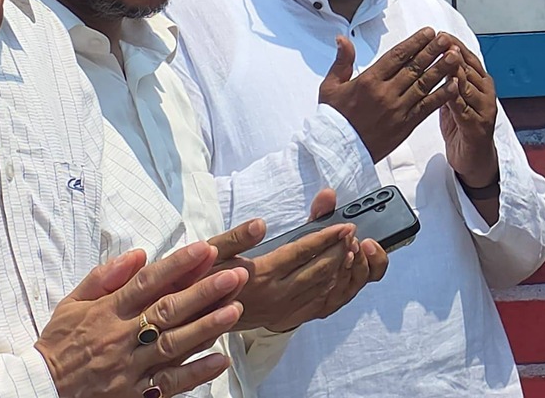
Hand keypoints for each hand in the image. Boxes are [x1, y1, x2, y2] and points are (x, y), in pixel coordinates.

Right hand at [35, 242, 247, 397]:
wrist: (39, 390)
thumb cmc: (59, 344)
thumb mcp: (71, 304)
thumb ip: (103, 277)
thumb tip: (139, 253)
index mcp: (107, 312)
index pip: (146, 283)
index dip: (178, 265)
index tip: (206, 249)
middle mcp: (120, 338)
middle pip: (167, 311)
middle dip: (204, 291)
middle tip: (236, 274)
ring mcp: (128, 368)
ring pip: (172, 345)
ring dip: (206, 327)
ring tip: (236, 310)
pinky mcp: (133, 395)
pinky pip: (168, 383)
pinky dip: (195, 373)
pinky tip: (220, 359)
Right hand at [208, 189, 386, 332]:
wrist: (193, 317)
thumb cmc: (203, 279)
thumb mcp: (212, 252)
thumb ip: (238, 236)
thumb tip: (260, 223)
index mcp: (260, 275)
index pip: (303, 252)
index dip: (328, 237)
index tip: (345, 225)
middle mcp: (275, 296)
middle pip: (320, 270)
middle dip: (341, 249)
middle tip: (352, 233)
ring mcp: (282, 311)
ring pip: (324, 289)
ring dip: (342, 268)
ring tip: (352, 249)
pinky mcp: (285, 320)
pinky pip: (320, 305)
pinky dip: (336, 288)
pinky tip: (341, 273)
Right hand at [319, 28, 460, 162]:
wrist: (337, 151)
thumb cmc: (334, 118)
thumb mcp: (330, 87)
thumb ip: (342, 61)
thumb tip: (342, 38)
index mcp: (368, 80)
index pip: (397, 56)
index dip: (415, 42)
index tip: (428, 32)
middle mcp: (385, 92)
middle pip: (415, 67)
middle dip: (433, 51)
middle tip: (446, 39)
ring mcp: (397, 109)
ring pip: (424, 85)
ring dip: (442, 69)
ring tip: (455, 56)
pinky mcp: (405, 125)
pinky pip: (427, 107)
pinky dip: (442, 96)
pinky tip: (454, 84)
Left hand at [439, 49, 500, 187]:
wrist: (474, 160)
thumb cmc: (463, 127)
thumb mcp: (455, 98)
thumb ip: (449, 80)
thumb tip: (435, 58)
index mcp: (480, 84)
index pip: (468, 59)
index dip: (454, 46)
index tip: (440, 34)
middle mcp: (486, 93)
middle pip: (470, 68)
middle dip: (454, 54)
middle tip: (441, 41)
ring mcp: (484, 110)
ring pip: (469, 86)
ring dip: (457, 72)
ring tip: (446, 60)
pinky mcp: (478, 127)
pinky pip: (465, 109)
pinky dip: (457, 98)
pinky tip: (448, 90)